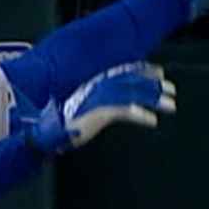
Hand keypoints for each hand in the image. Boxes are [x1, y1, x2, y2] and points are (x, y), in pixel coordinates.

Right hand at [25, 61, 176, 154]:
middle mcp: (92, 87)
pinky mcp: (95, 112)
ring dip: (153, 98)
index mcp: (89, 85)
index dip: (140, 70)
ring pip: (131, 92)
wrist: (36, 138)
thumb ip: (90, 108)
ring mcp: (93, 98)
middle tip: (172, 89)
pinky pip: (123, 110)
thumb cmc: (50, 129)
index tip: (158, 71)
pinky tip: (152, 121)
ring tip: (171, 105)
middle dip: (152, 84)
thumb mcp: (74, 114)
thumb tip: (100, 110)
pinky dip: (139, 115)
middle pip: (129, 80)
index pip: (119, 72)